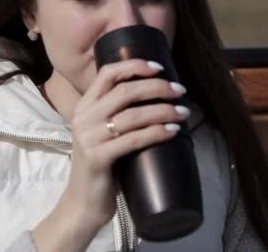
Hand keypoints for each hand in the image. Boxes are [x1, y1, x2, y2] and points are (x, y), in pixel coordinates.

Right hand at [64, 59, 189, 229]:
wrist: (83, 202)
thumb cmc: (102, 165)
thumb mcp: (103, 133)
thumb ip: (117, 113)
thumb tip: (155, 94)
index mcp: (84, 107)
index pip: (107, 74)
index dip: (134, 66)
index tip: (160, 68)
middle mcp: (83, 118)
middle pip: (125, 91)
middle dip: (157, 87)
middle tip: (180, 91)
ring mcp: (89, 138)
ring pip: (133, 115)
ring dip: (164, 111)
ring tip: (184, 113)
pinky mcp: (98, 158)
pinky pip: (134, 139)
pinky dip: (157, 132)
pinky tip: (174, 130)